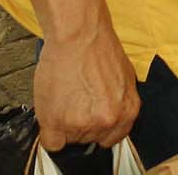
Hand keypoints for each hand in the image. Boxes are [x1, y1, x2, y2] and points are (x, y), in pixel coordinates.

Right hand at [32, 26, 138, 149]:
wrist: (79, 34)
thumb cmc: (100, 48)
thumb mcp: (124, 78)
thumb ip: (119, 103)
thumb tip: (109, 113)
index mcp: (128, 111)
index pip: (111, 138)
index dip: (98, 128)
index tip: (90, 119)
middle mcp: (107, 121)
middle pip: (89, 139)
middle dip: (81, 122)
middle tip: (75, 100)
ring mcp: (82, 124)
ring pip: (69, 138)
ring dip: (64, 123)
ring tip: (65, 96)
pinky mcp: (58, 122)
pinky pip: (52, 143)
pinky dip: (50, 131)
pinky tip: (53, 110)